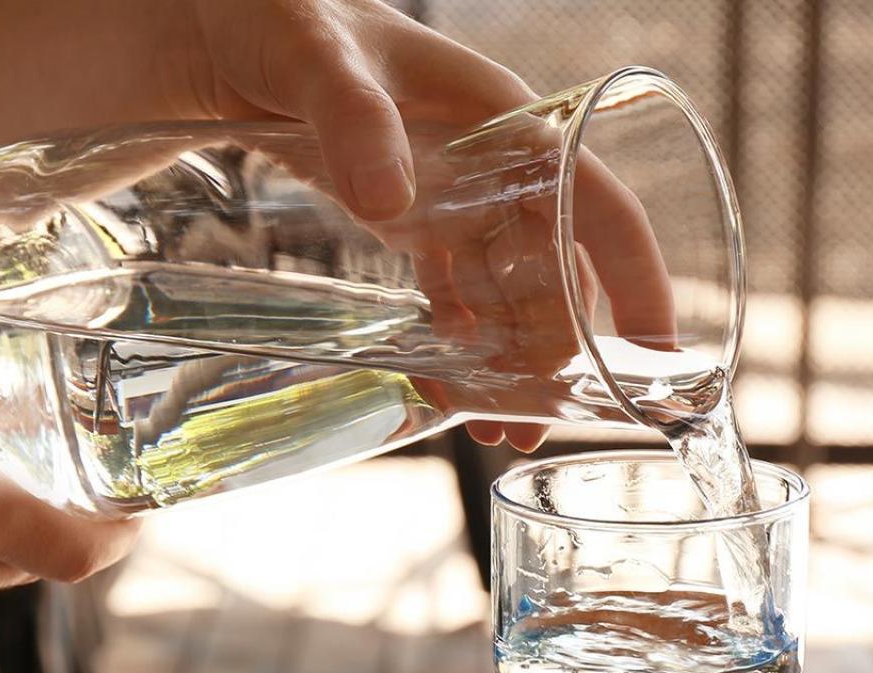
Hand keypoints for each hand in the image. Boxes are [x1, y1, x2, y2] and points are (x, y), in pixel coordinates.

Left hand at [179, 0, 672, 451]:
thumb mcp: (310, 55)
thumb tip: (389, 203)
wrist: (217, 24)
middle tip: (535, 425)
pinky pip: (450, 288)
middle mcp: (493, 158)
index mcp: (501, 114)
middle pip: (554, 265)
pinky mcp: (408, 214)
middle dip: (558, 349)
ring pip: (506, 287)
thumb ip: (350, 116)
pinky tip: (445, 392)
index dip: (634, 277)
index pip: (594, 202)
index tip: (655, 353)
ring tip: (495, 430)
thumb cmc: (275, 14)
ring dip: (510, 358)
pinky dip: (455, 340)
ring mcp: (453, 191)